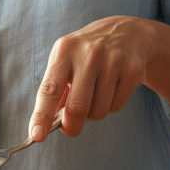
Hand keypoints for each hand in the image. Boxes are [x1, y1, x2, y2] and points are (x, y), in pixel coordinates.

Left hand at [28, 15, 161, 139]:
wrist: (126, 33)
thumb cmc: (86, 55)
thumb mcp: (65, 61)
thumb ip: (55, 90)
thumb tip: (47, 124)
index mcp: (64, 50)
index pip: (49, 89)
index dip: (41, 115)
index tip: (36, 136)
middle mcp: (88, 54)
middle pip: (77, 107)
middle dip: (72, 126)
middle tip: (71, 128)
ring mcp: (113, 60)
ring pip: (98, 111)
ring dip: (93, 112)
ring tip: (95, 93)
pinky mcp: (133, 70)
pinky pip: (116, 107)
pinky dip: (111, 105)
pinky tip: (113, 86)